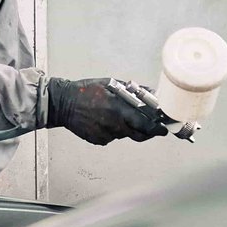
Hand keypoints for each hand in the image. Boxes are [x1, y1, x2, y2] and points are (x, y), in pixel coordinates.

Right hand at [45, 77, 169, 145]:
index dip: (157, 129)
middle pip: (139, 134)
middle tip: (151, 127)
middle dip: (147, 132)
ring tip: (115, 115)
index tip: (164, 129)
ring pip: (124, 134)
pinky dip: (113, 130)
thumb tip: (150, 94)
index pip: (145, 124)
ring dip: (126, 127)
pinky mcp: (98, 140)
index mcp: (119, 109)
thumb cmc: (86, 91)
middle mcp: (114, 125)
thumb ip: (132, 92)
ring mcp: (106, 135)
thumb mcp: (111, 85)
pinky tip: (103, 120)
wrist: (63, 104)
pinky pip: (112, 137)